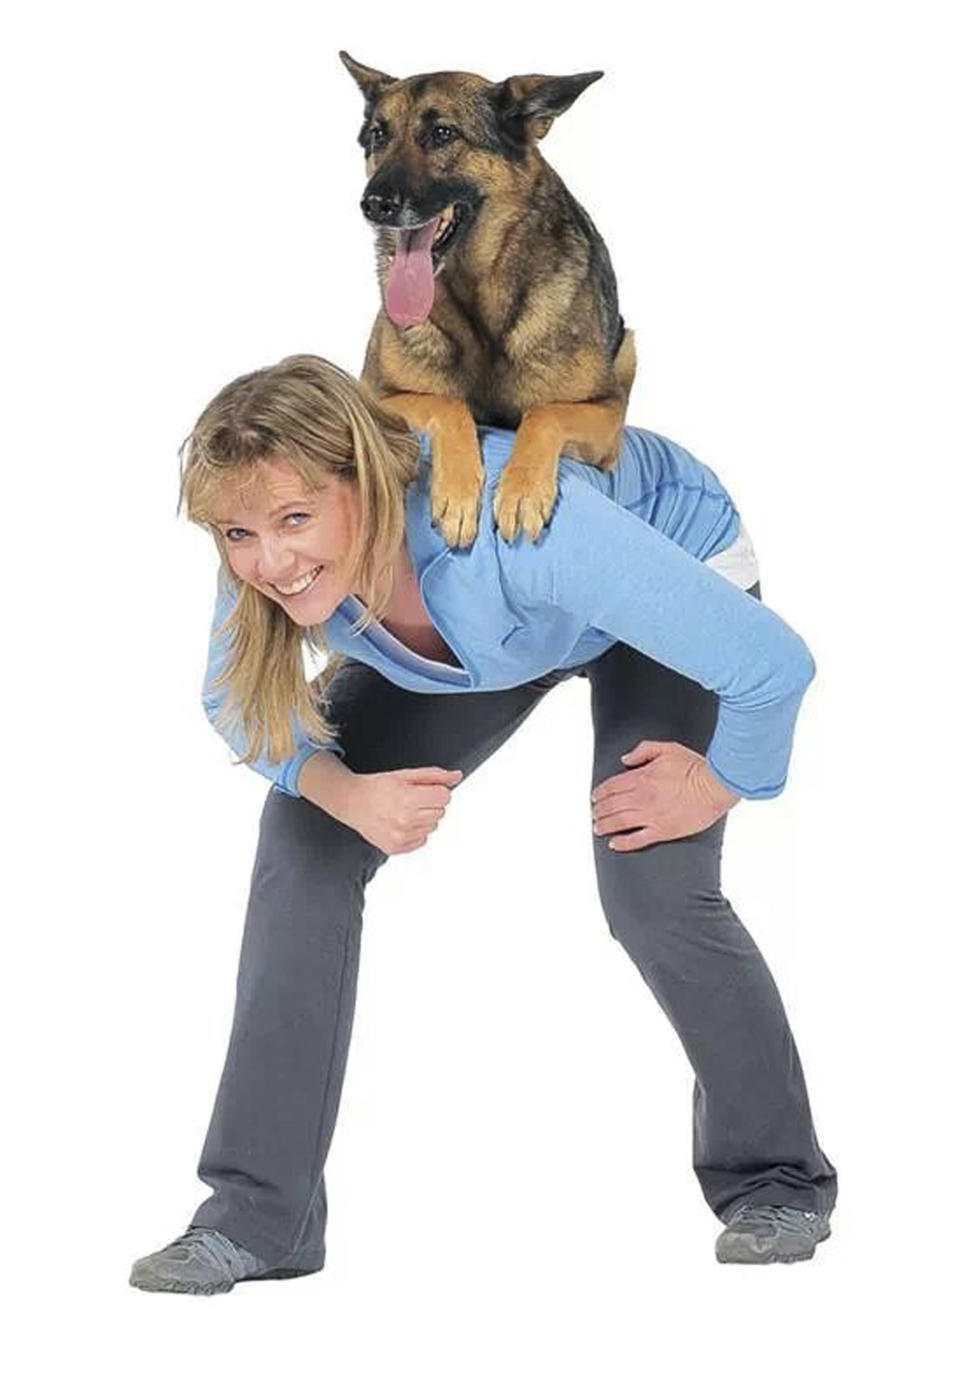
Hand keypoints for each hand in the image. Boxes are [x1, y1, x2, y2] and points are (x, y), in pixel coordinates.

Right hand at [341, 765, 462, 855]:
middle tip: (410, 799)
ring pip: (433, 827)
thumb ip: (434, 776)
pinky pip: (422, 840)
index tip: (424, 789)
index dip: (437, 790)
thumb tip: (457, 776)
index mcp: (408, 799)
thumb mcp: (406, 775)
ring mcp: (400, 837)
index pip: (445, 797)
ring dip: (423, 818)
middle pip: (441, 812)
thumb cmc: (378, 786)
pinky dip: (415, 832)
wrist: (351, 802)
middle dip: (430, 803)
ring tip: (403, 810)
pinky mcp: (396, 848)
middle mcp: (404, 821)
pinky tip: (399, 822)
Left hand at [591, 740, 739, 851]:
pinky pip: (637, 839)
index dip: (600, 793)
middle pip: (612, 805)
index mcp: (642, 778)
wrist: (715, 786)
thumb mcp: (667, 748)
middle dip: (599, 810)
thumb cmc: (695, 767)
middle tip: (594, 813)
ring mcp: (652, 816)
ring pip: (619, 822)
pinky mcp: (663, 831)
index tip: (595, 797)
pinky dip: (623, 843)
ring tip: (597, 827)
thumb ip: (643, 751)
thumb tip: (625, 760)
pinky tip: (614, 844)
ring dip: (605, 825)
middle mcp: (643, 798)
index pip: (612, 786)